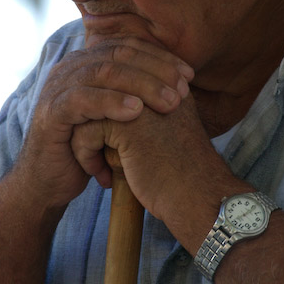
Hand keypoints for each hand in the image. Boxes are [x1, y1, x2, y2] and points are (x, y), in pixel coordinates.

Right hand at [14, 37, 194, 209]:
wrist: (51, 181)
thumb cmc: (92, 148)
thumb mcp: (118, 117)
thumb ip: (139, 94)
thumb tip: (182, 81)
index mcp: (88, 62)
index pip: (128, 46)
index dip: (161, 57)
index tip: (190, 75)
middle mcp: (71, 68)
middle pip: (118, 55)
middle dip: (156, 70)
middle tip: (183, 89)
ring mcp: (58, 87)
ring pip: (103, 73)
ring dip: (141, 85)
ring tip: (168, 102)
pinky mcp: (51, 111)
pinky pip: (82, 99)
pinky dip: (111, 102)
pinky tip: (136, 111)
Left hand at [70, 93, 225, 236]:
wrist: (197, 200)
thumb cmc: (181, 177)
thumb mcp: (164, 136)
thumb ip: (143, 119)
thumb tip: (107, 116)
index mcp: (167, 85)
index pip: (120, 83)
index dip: (106, 112)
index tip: (106, 142)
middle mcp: (154, 86)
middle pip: (101, 93)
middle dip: (91, 123)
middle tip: (93, 152)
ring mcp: (140, 103)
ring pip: (88, 111)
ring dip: (85, 142)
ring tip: (98, 167)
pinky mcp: (126, 125)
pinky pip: (85, 131)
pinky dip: (86, 156)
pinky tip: (103, 178)